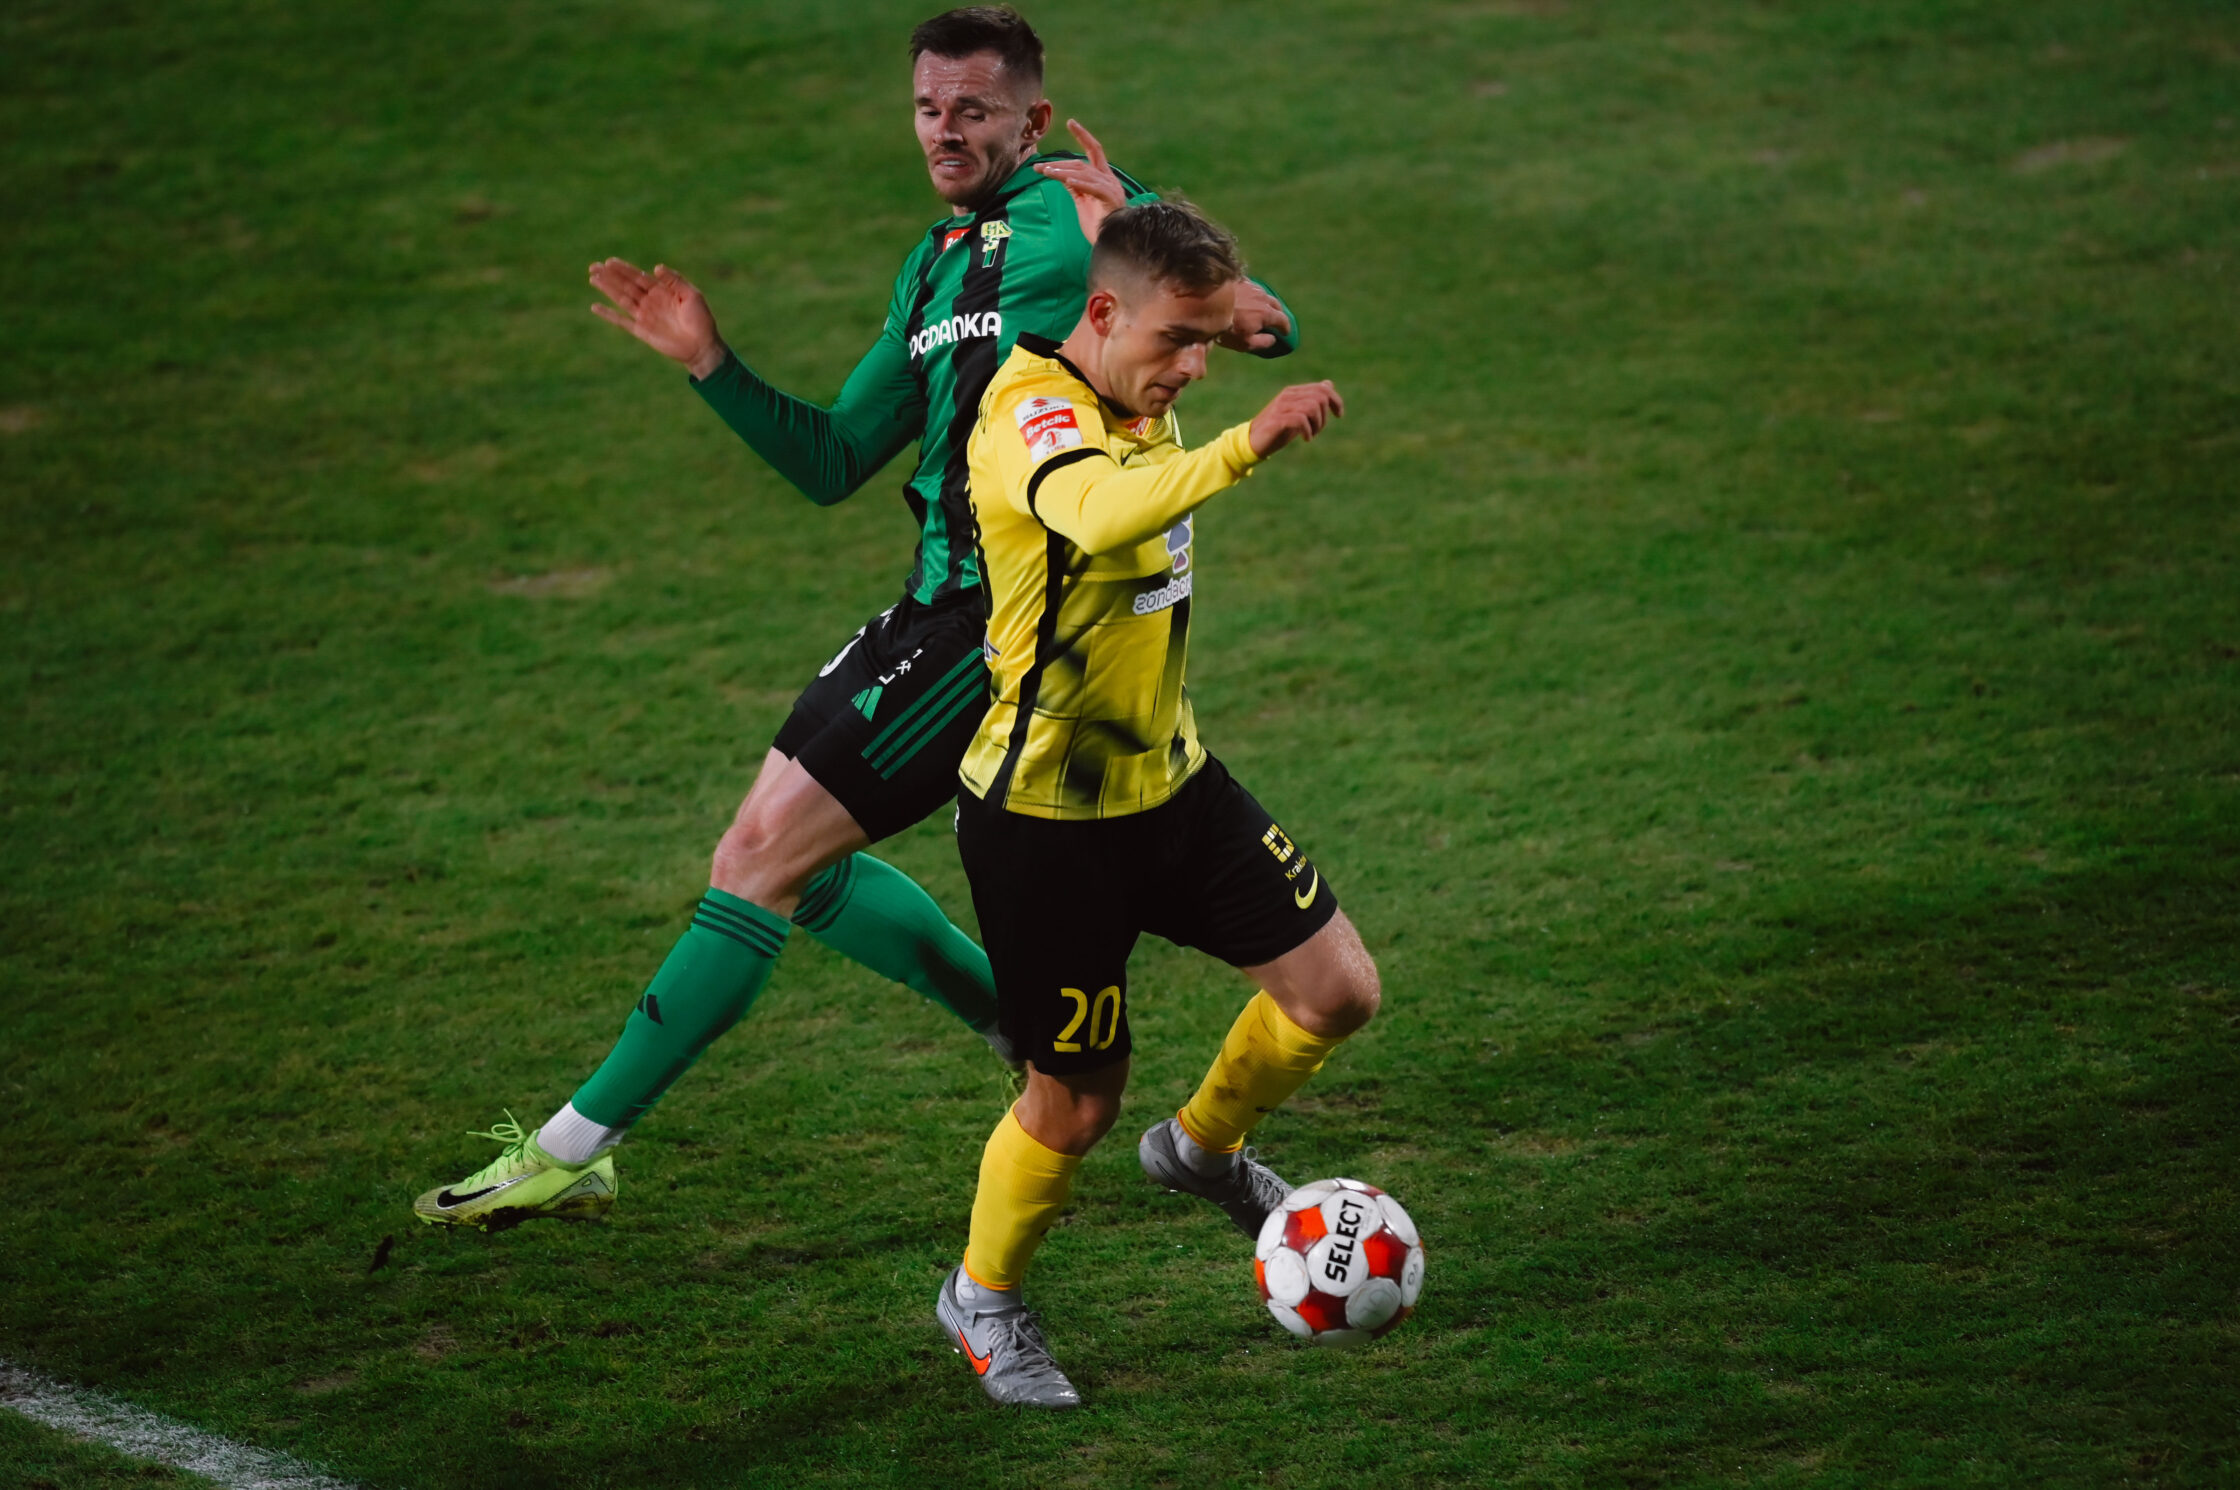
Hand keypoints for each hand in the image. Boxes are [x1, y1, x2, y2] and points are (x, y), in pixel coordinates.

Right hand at [589, 258, 727, 378]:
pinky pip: (621, 321)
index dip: (624, 269)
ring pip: (621, 299)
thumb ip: (675, 280)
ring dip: (607, 289)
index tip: (609, 261)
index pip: (639, 276)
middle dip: (610, 275)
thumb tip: (655, 267)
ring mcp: (644, 316)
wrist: (702, 346)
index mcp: (662, 291)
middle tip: (593, 266)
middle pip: (626, 285)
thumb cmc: (701, 319)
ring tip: (592, 278)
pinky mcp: (641, 331)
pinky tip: (595, 307)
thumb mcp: (692, 295)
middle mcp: (650, 301)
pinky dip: (608, 314)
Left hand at [1035, 119, 1128, 242]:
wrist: (1111, 244)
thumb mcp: (1082, 201)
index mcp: (1104, 178)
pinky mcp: (1110, 200)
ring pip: (1083, 173)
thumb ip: (1075, 186)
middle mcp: (1109, 179)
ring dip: (1062, 172)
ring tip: (1045, 172)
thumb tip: (1062, 174)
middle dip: (1059, 164)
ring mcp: (1111, 189)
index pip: (1094, 150)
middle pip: (1082, 164)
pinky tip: (1067, 180)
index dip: (1083, 136)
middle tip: (1039, 167)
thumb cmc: (1098, 225)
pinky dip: (1080, 183)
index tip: (1070, 122)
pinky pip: (1093, 188)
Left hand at [1218, 279, 1293, 352]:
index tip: (1285, 333)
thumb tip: (1273, 339)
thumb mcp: (1245, 343)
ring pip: (1264, 294)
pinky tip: (1246, 298)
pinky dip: (1252, 294)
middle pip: (1276, 305)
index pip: (1283, 320)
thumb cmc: (1226, 329)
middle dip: (1278, 313)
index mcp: (1267, 314)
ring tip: (1261, 309)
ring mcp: (1251, 287)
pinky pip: (1251, 287)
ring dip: (1265, 302)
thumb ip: (1263, 342)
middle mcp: (1262, 297)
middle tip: (1276, 320)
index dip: (1286, 328)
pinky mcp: (1239, 280)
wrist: (1205, 305)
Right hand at [1248, 381, 1343, 458]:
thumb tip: (1328, 384)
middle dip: (1325, 416)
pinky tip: (1307, 439)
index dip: (1336, 400)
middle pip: (1320, 397)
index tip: (1339, 415)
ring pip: (1312, 407)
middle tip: (1318, 430)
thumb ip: (1311, 398)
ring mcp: (1281, 407)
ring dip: (1318, 425)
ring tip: (1311, 434)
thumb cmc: (1278, 429)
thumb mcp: (1297, 412)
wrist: (1253, 442)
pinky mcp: (1277, 420)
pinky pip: (1300, 420)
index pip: (1323, 388)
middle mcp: (1288, 395)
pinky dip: (1308, 431)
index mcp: (1293, 392)